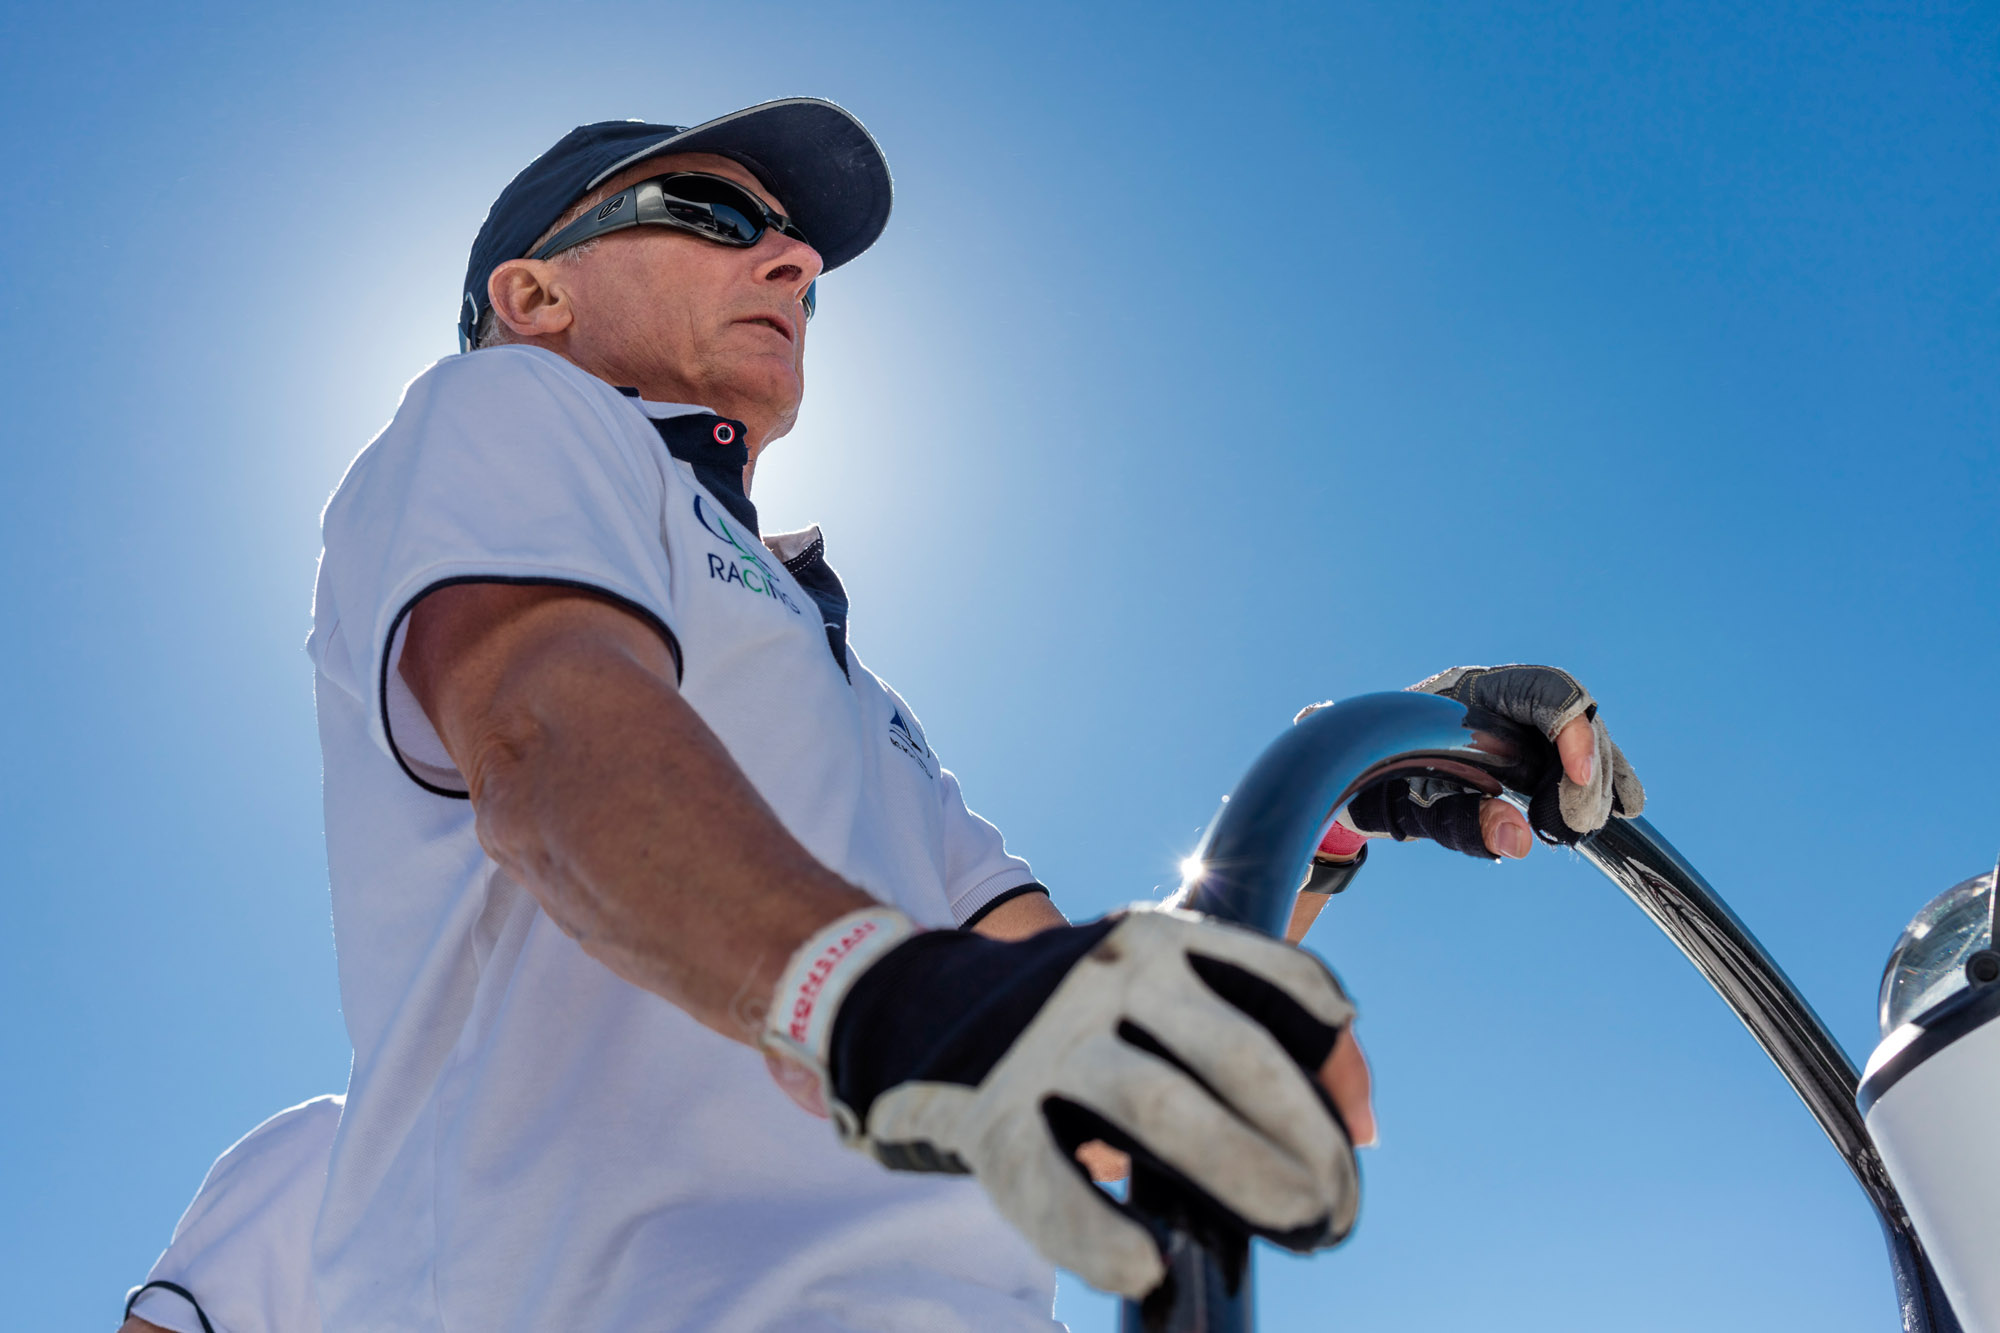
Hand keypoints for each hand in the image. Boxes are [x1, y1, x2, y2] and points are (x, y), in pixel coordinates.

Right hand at [819, 907, 1361, 1298]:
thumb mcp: (1151, 989)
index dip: (1335, 1060)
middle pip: (1235, 1053)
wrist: (906, 1006)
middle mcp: (1106, 975)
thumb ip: (1248, 1026)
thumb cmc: (1067, 1016)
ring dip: (1242, 1173)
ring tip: (1296, 1223)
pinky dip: (1102, 1236)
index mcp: (1157, 938)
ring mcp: (1043, 1041)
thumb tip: (1362, 1120)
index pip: (1276, 984)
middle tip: (1339, 1205)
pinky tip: (1145, 1266)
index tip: (1362, 1132)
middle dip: (1307, 1137)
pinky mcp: (986, 1110)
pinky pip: (1054, 1184)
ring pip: (1159, 1108)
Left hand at [1301, 664, 1642, 859]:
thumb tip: (1520, 842)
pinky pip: (1576, 762)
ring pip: (1582, 743)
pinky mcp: (1528, 755)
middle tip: (1571, 827)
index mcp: (1469, 692)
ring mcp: (1519, 725)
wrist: (1351, 776)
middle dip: (1587, 773)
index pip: (1544, 689)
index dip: (1573, 726)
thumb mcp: (1407, 805)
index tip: (1578, 776)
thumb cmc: (1371, 781)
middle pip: (1576, 719)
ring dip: (1592, 787)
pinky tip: (1624, 808)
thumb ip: (1460, 822)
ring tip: (1573, 830)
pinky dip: (1602, 784)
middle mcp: (1504, 701)